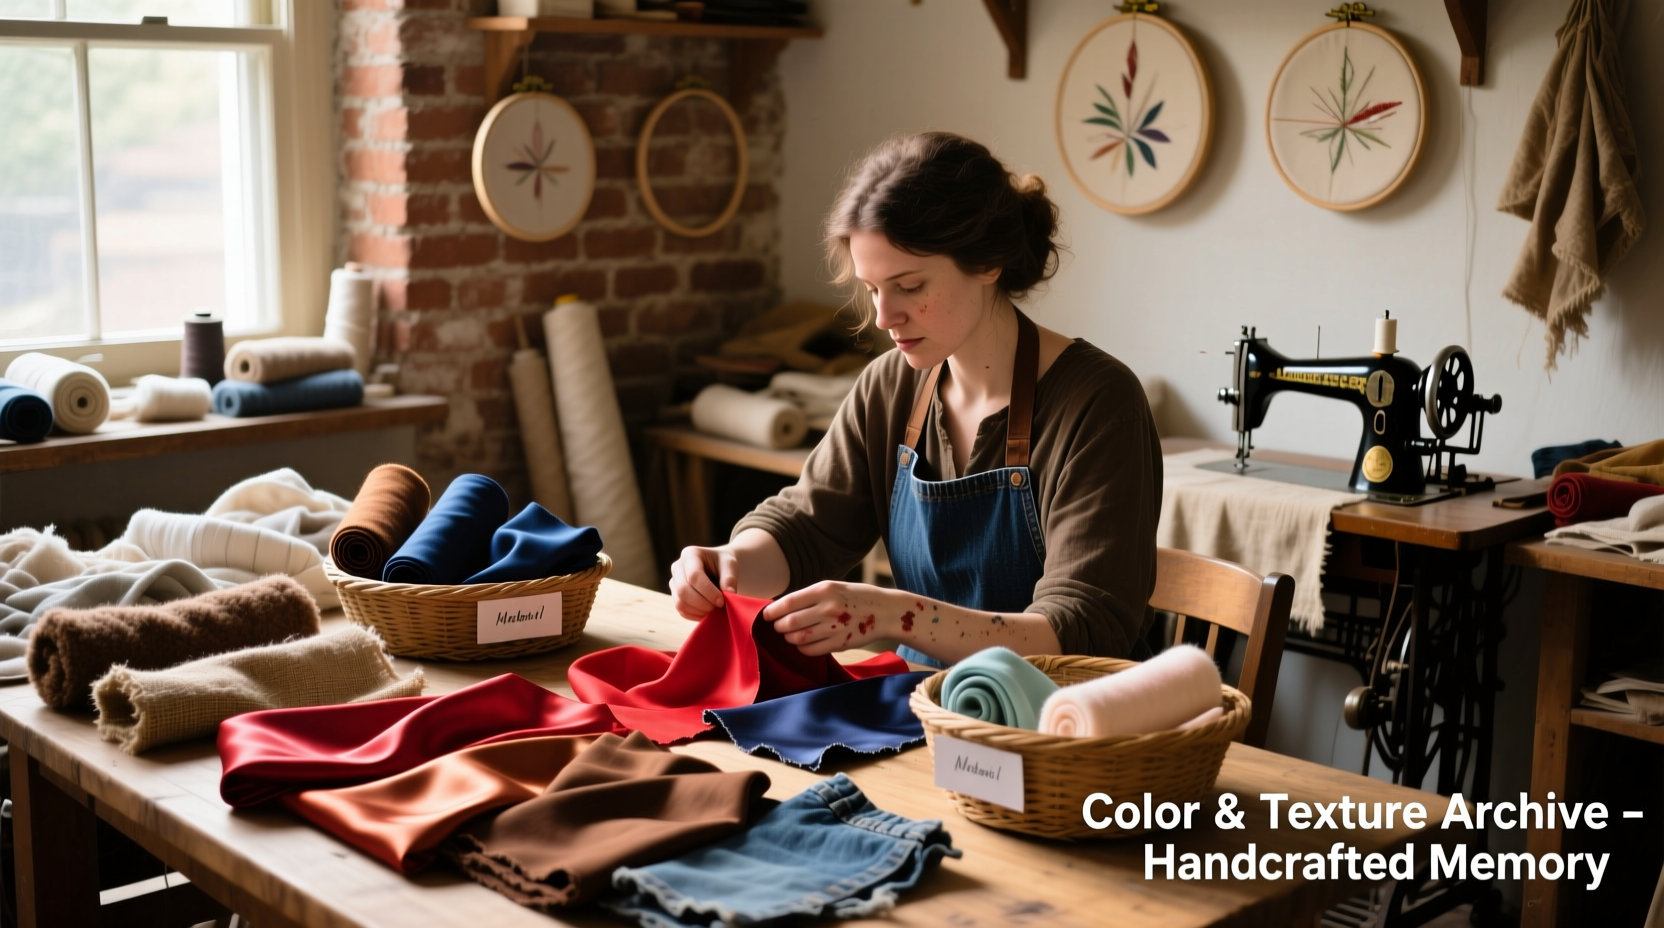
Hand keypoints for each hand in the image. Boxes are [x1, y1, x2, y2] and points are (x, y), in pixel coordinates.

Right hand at [668, 545, 738, 620]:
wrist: (718, 568)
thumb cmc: (723, 564)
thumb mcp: (730, 565)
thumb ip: (730, 578)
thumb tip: (729, 594)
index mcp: (690, 554)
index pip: (694, 576)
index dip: (708, 592)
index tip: (722, 601)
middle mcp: (677, 567)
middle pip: (683, 590)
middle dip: (702, 603)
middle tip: (718, 607)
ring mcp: (674, 582)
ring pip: (680, 603)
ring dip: (699, 611)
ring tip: (714, 609)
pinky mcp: (675, 595)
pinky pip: (681, 610)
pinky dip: (695, 615)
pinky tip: (707, 613)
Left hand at [762, 581, 907, 655]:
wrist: (886, 610)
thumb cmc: (856, 597)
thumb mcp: (834, 587)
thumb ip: (810, 596)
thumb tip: (782, 607)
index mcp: (824, 590)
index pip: (788, 603)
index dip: (772, 611)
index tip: (766, 615)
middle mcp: (828, 608)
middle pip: (790, 622)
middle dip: (779, 626)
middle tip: (778, 626)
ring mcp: (834, 627)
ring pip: (798, 638)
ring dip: (789, 638)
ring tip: (790, 635)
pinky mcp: (840, 643)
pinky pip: (811, 650)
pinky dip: (802, 648)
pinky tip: (804, 643)